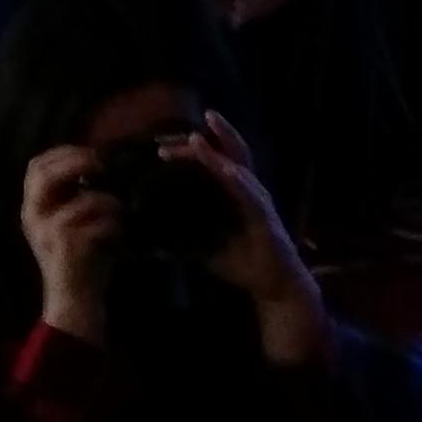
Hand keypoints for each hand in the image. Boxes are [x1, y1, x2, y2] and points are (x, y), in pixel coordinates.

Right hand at [19, 146, 123, 344]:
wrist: (74, 299)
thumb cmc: (80, 256)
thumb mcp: (72, 218)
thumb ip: (77, 192)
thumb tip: (103, 159)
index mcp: (33, 208)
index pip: (35, 165)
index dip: (64, 151)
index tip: (92, 152)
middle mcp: (33, 217)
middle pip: (43, 172)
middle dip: (78, 161)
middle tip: (103, 165)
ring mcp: (48, 231)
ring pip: (84, 199)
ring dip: (108, 202)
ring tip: (117, 211)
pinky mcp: (67, 246)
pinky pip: (100, 221)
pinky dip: (115, 224)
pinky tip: (118, 233)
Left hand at [166, 113, 329, 364]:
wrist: (273, 284)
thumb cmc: (240, 261)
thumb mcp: (202, 248)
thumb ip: (180, 239)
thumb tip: (148, 240)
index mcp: (231, 193)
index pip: (212, 162)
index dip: (190, 151)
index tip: (160, 145)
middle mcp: (246, 188)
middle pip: (226, 152)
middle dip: (202, 138)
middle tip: (169, 137)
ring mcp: (256, 197)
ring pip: (237, 164)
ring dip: (215, 151)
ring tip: (195, 140)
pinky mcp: (264, 213)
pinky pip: (248, 191)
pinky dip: (235, 177)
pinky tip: (222, 168)